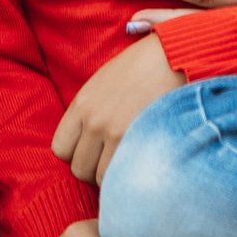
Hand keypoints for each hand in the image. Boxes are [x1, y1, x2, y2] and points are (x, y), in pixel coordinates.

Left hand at [51, 35, 182, 183]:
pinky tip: (140, 167)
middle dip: (94, 170)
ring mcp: (115, 133)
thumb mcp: (106, 80)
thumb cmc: (144, 66)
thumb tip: (86, 135)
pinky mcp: (137, 143)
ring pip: (100, 179)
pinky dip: (128, 179)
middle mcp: (93, 120)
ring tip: (128, 164)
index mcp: (82, 102)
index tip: (92, 152)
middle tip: (112, 162)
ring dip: (113, 177)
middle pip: (78, 169)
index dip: (76, 154)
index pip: (60, 148)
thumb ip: (91, 109)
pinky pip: (122, 179)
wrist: (176, 57)